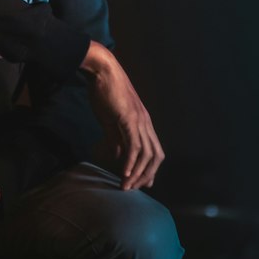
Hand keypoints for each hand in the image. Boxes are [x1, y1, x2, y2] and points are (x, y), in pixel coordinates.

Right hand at [81, 41, 164, 190]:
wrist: (102, 71)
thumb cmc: (104, 92)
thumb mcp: (110, 119)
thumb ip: (115, 138)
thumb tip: (117, 155)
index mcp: (143, 123)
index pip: (153, 151)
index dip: (149, 169)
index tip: (139, 183)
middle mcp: (146, 123)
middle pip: (156, 156)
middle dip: (146, 175)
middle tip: (133, 188)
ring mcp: (139, 121)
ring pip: (146, 154)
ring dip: (137, 173)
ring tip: (126, 185)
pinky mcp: (129, 119)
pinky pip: (134, 145)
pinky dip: (131, 161)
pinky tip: (124, 173)